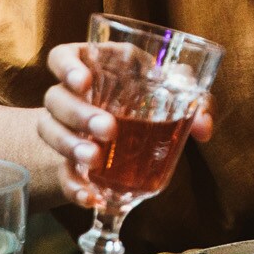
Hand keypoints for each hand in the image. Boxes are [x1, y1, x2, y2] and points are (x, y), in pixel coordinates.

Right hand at [37, 40, 213, 207]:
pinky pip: (61, 173)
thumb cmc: (141, 98)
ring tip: (96, 159)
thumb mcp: (163, 90)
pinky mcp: (65, 162)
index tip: (83, 82)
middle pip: (56, 98)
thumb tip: (204, 126)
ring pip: (50, 131)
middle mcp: (70, 96)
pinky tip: (90, 196)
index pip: (63, 57)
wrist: (115, 135)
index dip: (67, 66)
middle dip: (79, 113)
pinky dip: (73, 186)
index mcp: (92, 67)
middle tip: (108, 129)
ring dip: (71, 146)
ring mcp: (63, 129)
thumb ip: (189, 98)